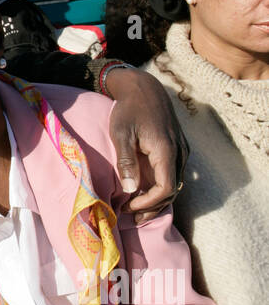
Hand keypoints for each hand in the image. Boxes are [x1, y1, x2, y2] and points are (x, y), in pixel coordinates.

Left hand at [104, 67, 187, 223]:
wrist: (144, 88)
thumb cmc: (129, 109)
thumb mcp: (121, 133)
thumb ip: (126, 161)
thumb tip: (130, 189)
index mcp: (166, 150)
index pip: (166, 188)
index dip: (149, 202)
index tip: (129, 207)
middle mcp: (179, 153)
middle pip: (173, 191)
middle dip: (152, 207)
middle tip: (130, 217)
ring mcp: (181, 151)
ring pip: (175, 184)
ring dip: (157, 199)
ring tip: (135, 210)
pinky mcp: (178, 148)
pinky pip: (173, 174)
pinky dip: (160, 187)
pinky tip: (143, 192)